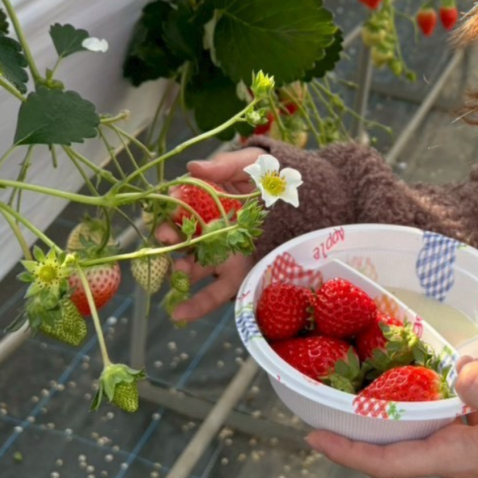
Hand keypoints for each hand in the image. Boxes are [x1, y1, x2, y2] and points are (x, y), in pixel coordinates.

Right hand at [155, 147, 265, 321]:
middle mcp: (213, 230)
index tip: (170, 203)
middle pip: (182, 237)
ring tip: (174, 274)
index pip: (183, 206)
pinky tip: (179, 314)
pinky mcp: (238, 275)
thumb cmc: (277, 176)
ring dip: (179, 272)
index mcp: (212, 202)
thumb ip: (224, 166)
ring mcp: (224, 254)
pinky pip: (216, 293)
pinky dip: (197, 305)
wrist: (311, 197)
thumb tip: (192, 168)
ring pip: (194, 266)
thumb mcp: (251, 163)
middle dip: (169, 238)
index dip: (172, 206)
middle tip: (166, 236)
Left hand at [305, 358, 477, 477]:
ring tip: (360, 376)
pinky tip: (413, 374)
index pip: (387, 464)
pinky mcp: (474, 438)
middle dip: (358, 426)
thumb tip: (455, 370)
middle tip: (328, 394)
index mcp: (452, 459)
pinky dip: (416, 401)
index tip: (313, 438)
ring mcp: (461, 451)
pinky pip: (435, 421)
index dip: (348, 452)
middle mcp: (449, 460)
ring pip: (413, 432)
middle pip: (391, 447)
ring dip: (387, 410)